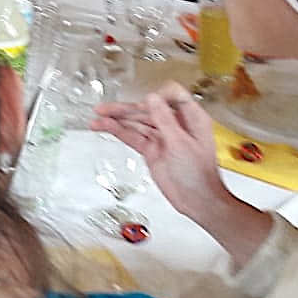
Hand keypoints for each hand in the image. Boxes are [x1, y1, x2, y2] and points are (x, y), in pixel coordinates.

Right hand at [91, 84, 270, 264]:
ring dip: (117, 120)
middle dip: (126, 108)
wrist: (197, 200)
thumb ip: (165, 119)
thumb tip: (152, 98)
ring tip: (98, 117)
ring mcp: (162, 137)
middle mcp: (176, 125)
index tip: (140, 101)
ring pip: (136, 123)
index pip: (171, 97)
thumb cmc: (200, 175)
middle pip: (147, 109)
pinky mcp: (151, 150)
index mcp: (191, 119)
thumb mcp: (181, 144)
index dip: (155, 97)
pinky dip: (118, 131)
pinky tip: (105, 127)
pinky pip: (132, 136)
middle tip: (106, 108)